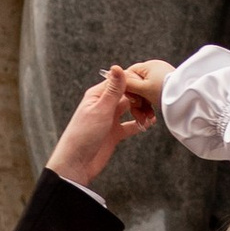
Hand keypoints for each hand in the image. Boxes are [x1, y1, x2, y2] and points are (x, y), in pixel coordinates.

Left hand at [45, 60, 170, 187]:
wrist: (76, 164)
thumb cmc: (83, 135)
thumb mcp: (101, 109)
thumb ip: (112, 90)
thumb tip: (117, 66)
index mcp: (97, 95)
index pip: (120, 82)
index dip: (134, 82)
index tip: (149, 84)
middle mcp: (104, 105)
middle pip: (127, 95)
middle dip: (141, 97)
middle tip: (153, 102)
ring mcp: (109, 119)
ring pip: (130, 110)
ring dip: (141, 111)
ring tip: (151, 115)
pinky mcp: (114, 133)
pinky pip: (130, 125)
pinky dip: (139, 124)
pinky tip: (149, 123)